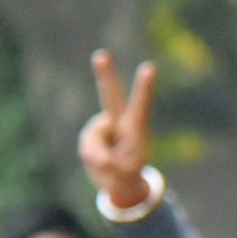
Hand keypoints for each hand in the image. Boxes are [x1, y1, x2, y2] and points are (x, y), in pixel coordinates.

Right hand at [81, 52, 156, 209]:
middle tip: (101, 55)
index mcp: (137, 130)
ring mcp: (104, 126)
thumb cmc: (128, 177)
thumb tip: (97, 157)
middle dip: (106, 76)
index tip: (150, 68)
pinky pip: (86, 144)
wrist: (119, 182)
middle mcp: (120, 123)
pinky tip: (101, 158)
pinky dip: (91, 155)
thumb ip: (111, 167)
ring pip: (93, 137)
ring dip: (97, 153)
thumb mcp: (123, 178)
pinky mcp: (92, 133)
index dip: (144, 89)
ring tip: (110, 163)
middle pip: (111, 96)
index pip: (141, 107)